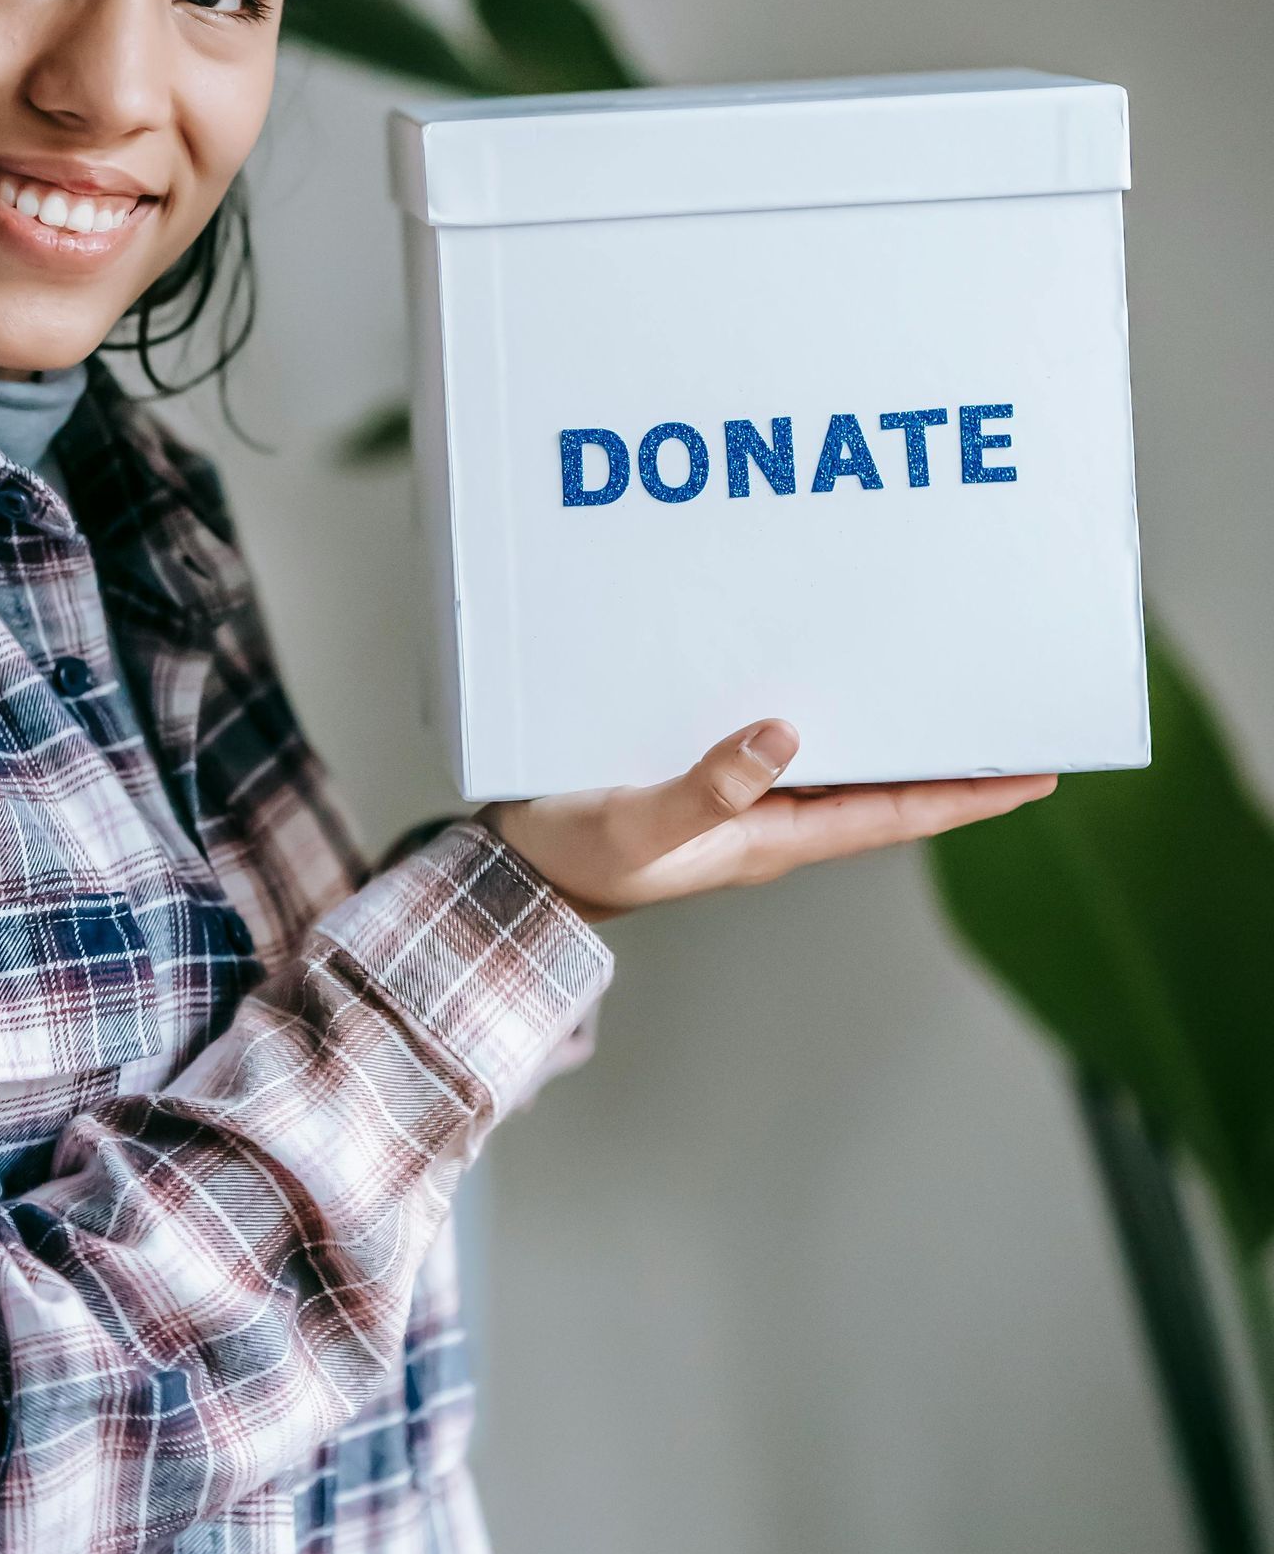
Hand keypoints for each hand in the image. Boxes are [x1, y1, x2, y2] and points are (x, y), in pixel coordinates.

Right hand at [484, 719, 1054, 922]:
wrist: (517, 872)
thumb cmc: (575, 859)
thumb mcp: (641, 824)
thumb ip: (708, 788)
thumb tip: (784, 736)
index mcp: (773, 839)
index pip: (897, 815)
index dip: (968, 795)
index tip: (1036, 773)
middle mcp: (772, 820)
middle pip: (885, 786)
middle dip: (949, 759)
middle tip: (1010, 715)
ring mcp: (742, 802)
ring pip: (842, 763)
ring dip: (893, 733)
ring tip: (944, 690)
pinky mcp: (706, 777)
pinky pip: (784, 744)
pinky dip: (821, 714)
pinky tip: (824, 681)